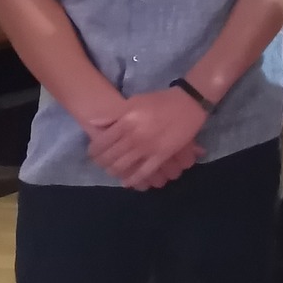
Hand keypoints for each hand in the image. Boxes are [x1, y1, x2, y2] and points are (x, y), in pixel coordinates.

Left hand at [87, 88, 205, 189]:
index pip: (101, 143)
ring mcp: (147, 147)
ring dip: (114, 171)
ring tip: (114, 170)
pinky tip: (128, 182)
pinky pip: (143, 172)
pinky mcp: (161, 155)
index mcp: (125, 122)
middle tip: (102, 163)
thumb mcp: (134, 101)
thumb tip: (93, 123)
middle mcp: (133, 136)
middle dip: (102, 163)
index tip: (94, 153)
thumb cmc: (160, 100)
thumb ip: (113, 114)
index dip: (94, 151)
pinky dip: (133, 180)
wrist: (189, 102)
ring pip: (122, 167)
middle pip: (109, 157)